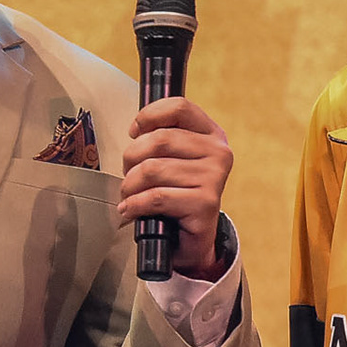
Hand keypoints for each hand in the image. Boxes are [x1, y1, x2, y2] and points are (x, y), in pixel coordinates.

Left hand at [120, 96, 233, 279]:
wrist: (190, 239)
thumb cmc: (176, 194)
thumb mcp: (172, 160)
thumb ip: (160, 138)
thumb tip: (135, 130)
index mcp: (211, 134)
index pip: (179, 107)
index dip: (149, 116)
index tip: (133, 132)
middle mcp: (218, 152)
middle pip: (160, 139)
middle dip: (132, 157)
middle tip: (128, 174)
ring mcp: (214, 178)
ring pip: (153, 169)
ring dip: (130, 185)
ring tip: (129, 195)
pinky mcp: (205, 204)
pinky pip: (156, 197)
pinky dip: (135, 204)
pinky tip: (131, 210)